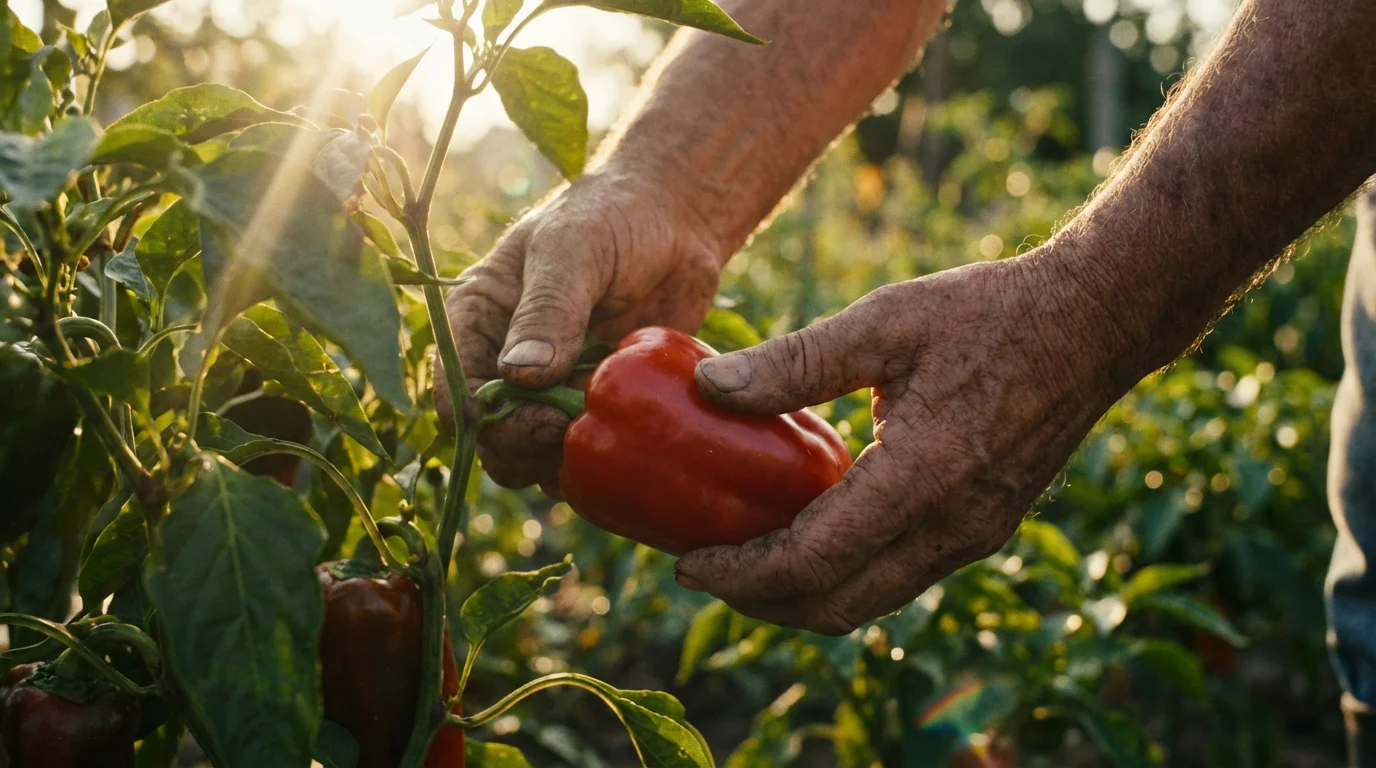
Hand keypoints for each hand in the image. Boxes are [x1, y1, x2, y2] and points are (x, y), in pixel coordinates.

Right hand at [436, 164, 726, 493]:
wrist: (675, 221)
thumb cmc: (614, 218)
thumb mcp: (575, 249)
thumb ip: (548, 309)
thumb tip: (519, 375)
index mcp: (476, 322)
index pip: (456, 397)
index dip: (494, 423)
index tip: (550, 419)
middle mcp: (502, 363)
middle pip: (491, 441)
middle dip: (531, 449)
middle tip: (586, 429)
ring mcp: (549, 389)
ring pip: (534, 459)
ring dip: (568, 459)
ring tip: (614, 425)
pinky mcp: (593, 403)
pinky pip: (582, 453)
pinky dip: (603, 457)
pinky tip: (634, 434)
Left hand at [673, 251, 1135, 633]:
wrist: (1095, 324)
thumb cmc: (989, 313)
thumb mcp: (885, 321)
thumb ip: (794, 361)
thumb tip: (708, 385)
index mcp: (923, 478)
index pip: (811, 562)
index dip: (740, 574)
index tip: (686, 563)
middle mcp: (952, 527)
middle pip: (835, 606)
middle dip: (759, 602)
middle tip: (703, 570)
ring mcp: (975, 538)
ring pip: (869, 602)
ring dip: (800, 596)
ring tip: (744, 561)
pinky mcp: (985, 531)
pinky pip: (898, 578)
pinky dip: (842, 576)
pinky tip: (808, 535)